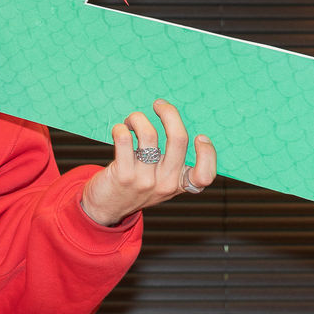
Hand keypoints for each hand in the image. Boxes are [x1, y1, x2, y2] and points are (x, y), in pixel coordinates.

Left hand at [79, 100, 215, 225]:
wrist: (106, 208)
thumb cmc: (136, 186)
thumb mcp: (160, 181)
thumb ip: (171, 161)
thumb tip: (173, 120)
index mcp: (179, 184)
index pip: (204, 175)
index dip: (208, 154)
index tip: (200, 136)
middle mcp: (165, 183)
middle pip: (178, 139)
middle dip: (170, 113)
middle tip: (159, 105)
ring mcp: (144, 180)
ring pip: (149, 134)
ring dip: (138, 118)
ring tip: (131, 121)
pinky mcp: (123, 175)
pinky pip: (125, 139)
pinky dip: (121, 128)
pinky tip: (120, 130)